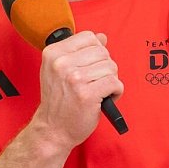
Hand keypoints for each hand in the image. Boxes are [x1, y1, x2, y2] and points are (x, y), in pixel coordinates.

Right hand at [30, 31, 122, 151]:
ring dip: (110, 80)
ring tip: (98, 91)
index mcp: (53, 53)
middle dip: (105, 67)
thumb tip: (102, 37)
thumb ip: (80, 51)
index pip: (88, 37)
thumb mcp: (60, 71)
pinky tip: (104, 98)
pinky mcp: (87, 95)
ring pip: (111, 67)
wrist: (52, 129)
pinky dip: (116, 92)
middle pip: (102, 52)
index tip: (89, 66)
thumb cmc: (59, 101)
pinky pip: (115, 83)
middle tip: (94, 82)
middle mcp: (61, 63)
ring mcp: (74, 79)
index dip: (96, 52)